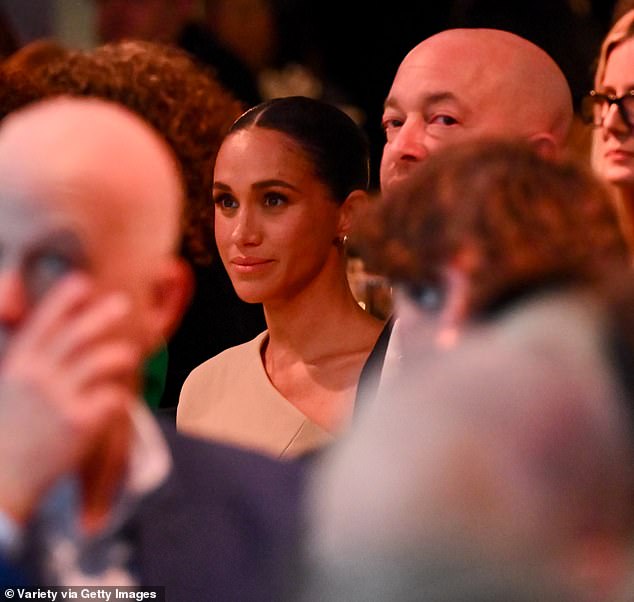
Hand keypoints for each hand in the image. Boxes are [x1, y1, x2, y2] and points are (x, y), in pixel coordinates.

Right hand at [0, 274, 139, 522]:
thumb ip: (32, 359)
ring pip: (99, 361)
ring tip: (130, 354)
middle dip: (101, 315)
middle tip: (124, 303)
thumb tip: (52, 331)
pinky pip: (112, 397)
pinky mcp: (80, 422)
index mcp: (19, 366)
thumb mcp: (11, 387)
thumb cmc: (13, 430)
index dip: (63, 301)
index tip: (82, 281)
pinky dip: (120, 395)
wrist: (4, 481)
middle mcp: (38, 377)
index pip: (43, 324)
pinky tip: (122, 400)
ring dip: (119, 354)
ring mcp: (59, 399)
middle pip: (75, 336)